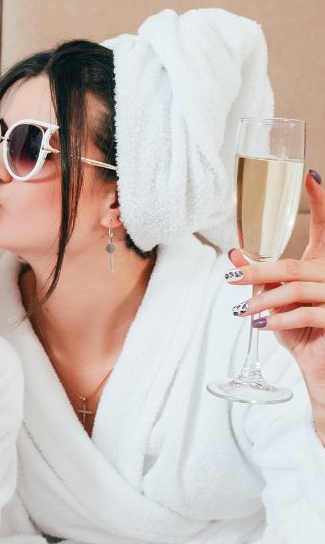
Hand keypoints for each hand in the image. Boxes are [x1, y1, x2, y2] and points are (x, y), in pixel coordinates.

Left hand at [228, 171, 324, 398]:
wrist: (322, 368)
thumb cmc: (304, 333)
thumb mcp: (276, 304)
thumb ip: (261, 280)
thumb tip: (234, 256)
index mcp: (323, 265)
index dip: (320, 200)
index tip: (308, 175)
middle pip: (293, 265)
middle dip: (257, 273)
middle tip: (230, 279)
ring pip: (296, 288)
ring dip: (262, 301)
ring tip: (241, 312)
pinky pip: (306, 313)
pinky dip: (278, 319)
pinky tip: (261, 326)